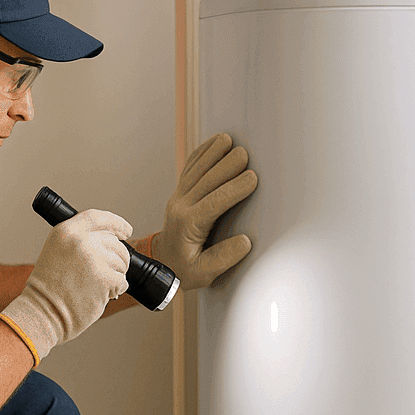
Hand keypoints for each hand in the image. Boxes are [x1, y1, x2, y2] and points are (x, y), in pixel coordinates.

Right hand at [0, 209, 130, 362]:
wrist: (43, 313)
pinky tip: (99, 295)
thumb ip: (79, 242)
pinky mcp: (105, 278)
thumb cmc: (48, 289)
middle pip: (115, 242)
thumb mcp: (56, 252)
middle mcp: (80, 240)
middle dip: (117, 258)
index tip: (126, 230)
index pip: (98, 217)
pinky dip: (116, 290)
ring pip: (122, 262)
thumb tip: (110, 241)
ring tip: (96, 286)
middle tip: (107, 273)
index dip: (116, 223)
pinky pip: (122, 281)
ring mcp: (94, 259)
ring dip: (115, 276)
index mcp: (66, 231)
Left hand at [153, 132, 257, 288]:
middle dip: (226, 165)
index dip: (233, 189)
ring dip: (213, 153)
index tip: (252, 178)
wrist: (161, 263)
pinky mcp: (180, 191)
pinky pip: (190, 167)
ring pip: (196, 169)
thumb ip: (223, 259)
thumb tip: (245, 242)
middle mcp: (181, 206)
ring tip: (230, 140)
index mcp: (188, 225)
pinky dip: (202, 152)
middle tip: (245, 154)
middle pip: (205, 180)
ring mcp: (178, 196)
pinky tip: (215, 141)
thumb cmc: (184, 270)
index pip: (213, 203)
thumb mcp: (204, 274)